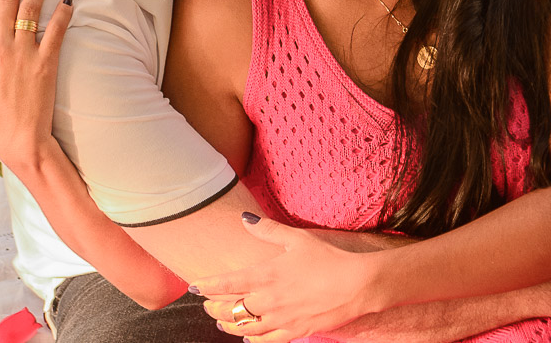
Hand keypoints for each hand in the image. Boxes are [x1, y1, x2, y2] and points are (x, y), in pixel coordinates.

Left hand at [191, 215, 379, 341]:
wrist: (356, 285)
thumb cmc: (328, 259)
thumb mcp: (297, 239)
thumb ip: (268, 231)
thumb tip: (245, 220)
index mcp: (266, 274)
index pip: (226, 283)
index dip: (206, 285)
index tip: (194, 285)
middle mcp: (268, 300)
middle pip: (230, 308)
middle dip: (214, 307)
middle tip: (206, 304)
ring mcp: (280, 318)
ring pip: (244, 327)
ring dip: (229, 325)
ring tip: (221, 321)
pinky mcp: (294, 331)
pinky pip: (266, 341)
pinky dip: (252, 340)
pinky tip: (247, 337)